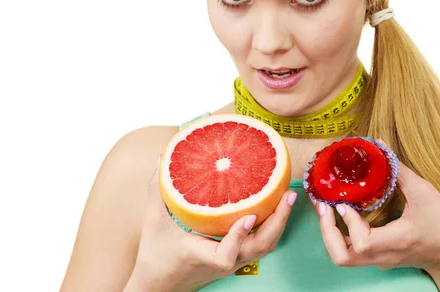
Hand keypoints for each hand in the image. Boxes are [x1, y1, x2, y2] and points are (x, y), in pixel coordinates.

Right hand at [130, 161, 296, 290]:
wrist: (160, 284)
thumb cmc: (156, 255)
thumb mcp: (153, 221)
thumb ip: (157, 191)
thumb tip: (160, 160)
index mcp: (202, 255)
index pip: (227, 254)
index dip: (239, 236)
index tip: (249, 215)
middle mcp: (223, 261)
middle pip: (260, 248)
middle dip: (278, 222)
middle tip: (287, 195)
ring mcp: (233, 261)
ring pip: (264, 247)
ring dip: (279, 223)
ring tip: (286, 197)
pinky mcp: (236, 258)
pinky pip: (260, 244)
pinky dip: (271, 226)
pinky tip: (274, 206)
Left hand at [312, 161, 439, 271]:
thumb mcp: (425, 193)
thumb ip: (398, 170)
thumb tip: (379, 145)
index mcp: (398, 240)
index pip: (362, 243)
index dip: (348, 224)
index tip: (343, 203)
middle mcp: (384, 255)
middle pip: (342, 257)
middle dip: (326, 231)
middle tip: (323, 205)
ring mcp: (379, 260)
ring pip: (343, 256)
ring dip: (329, 233)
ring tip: (326, 207)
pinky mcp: (378, 258)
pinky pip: (350, 250)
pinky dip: (339, 234)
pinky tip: (340, 212)